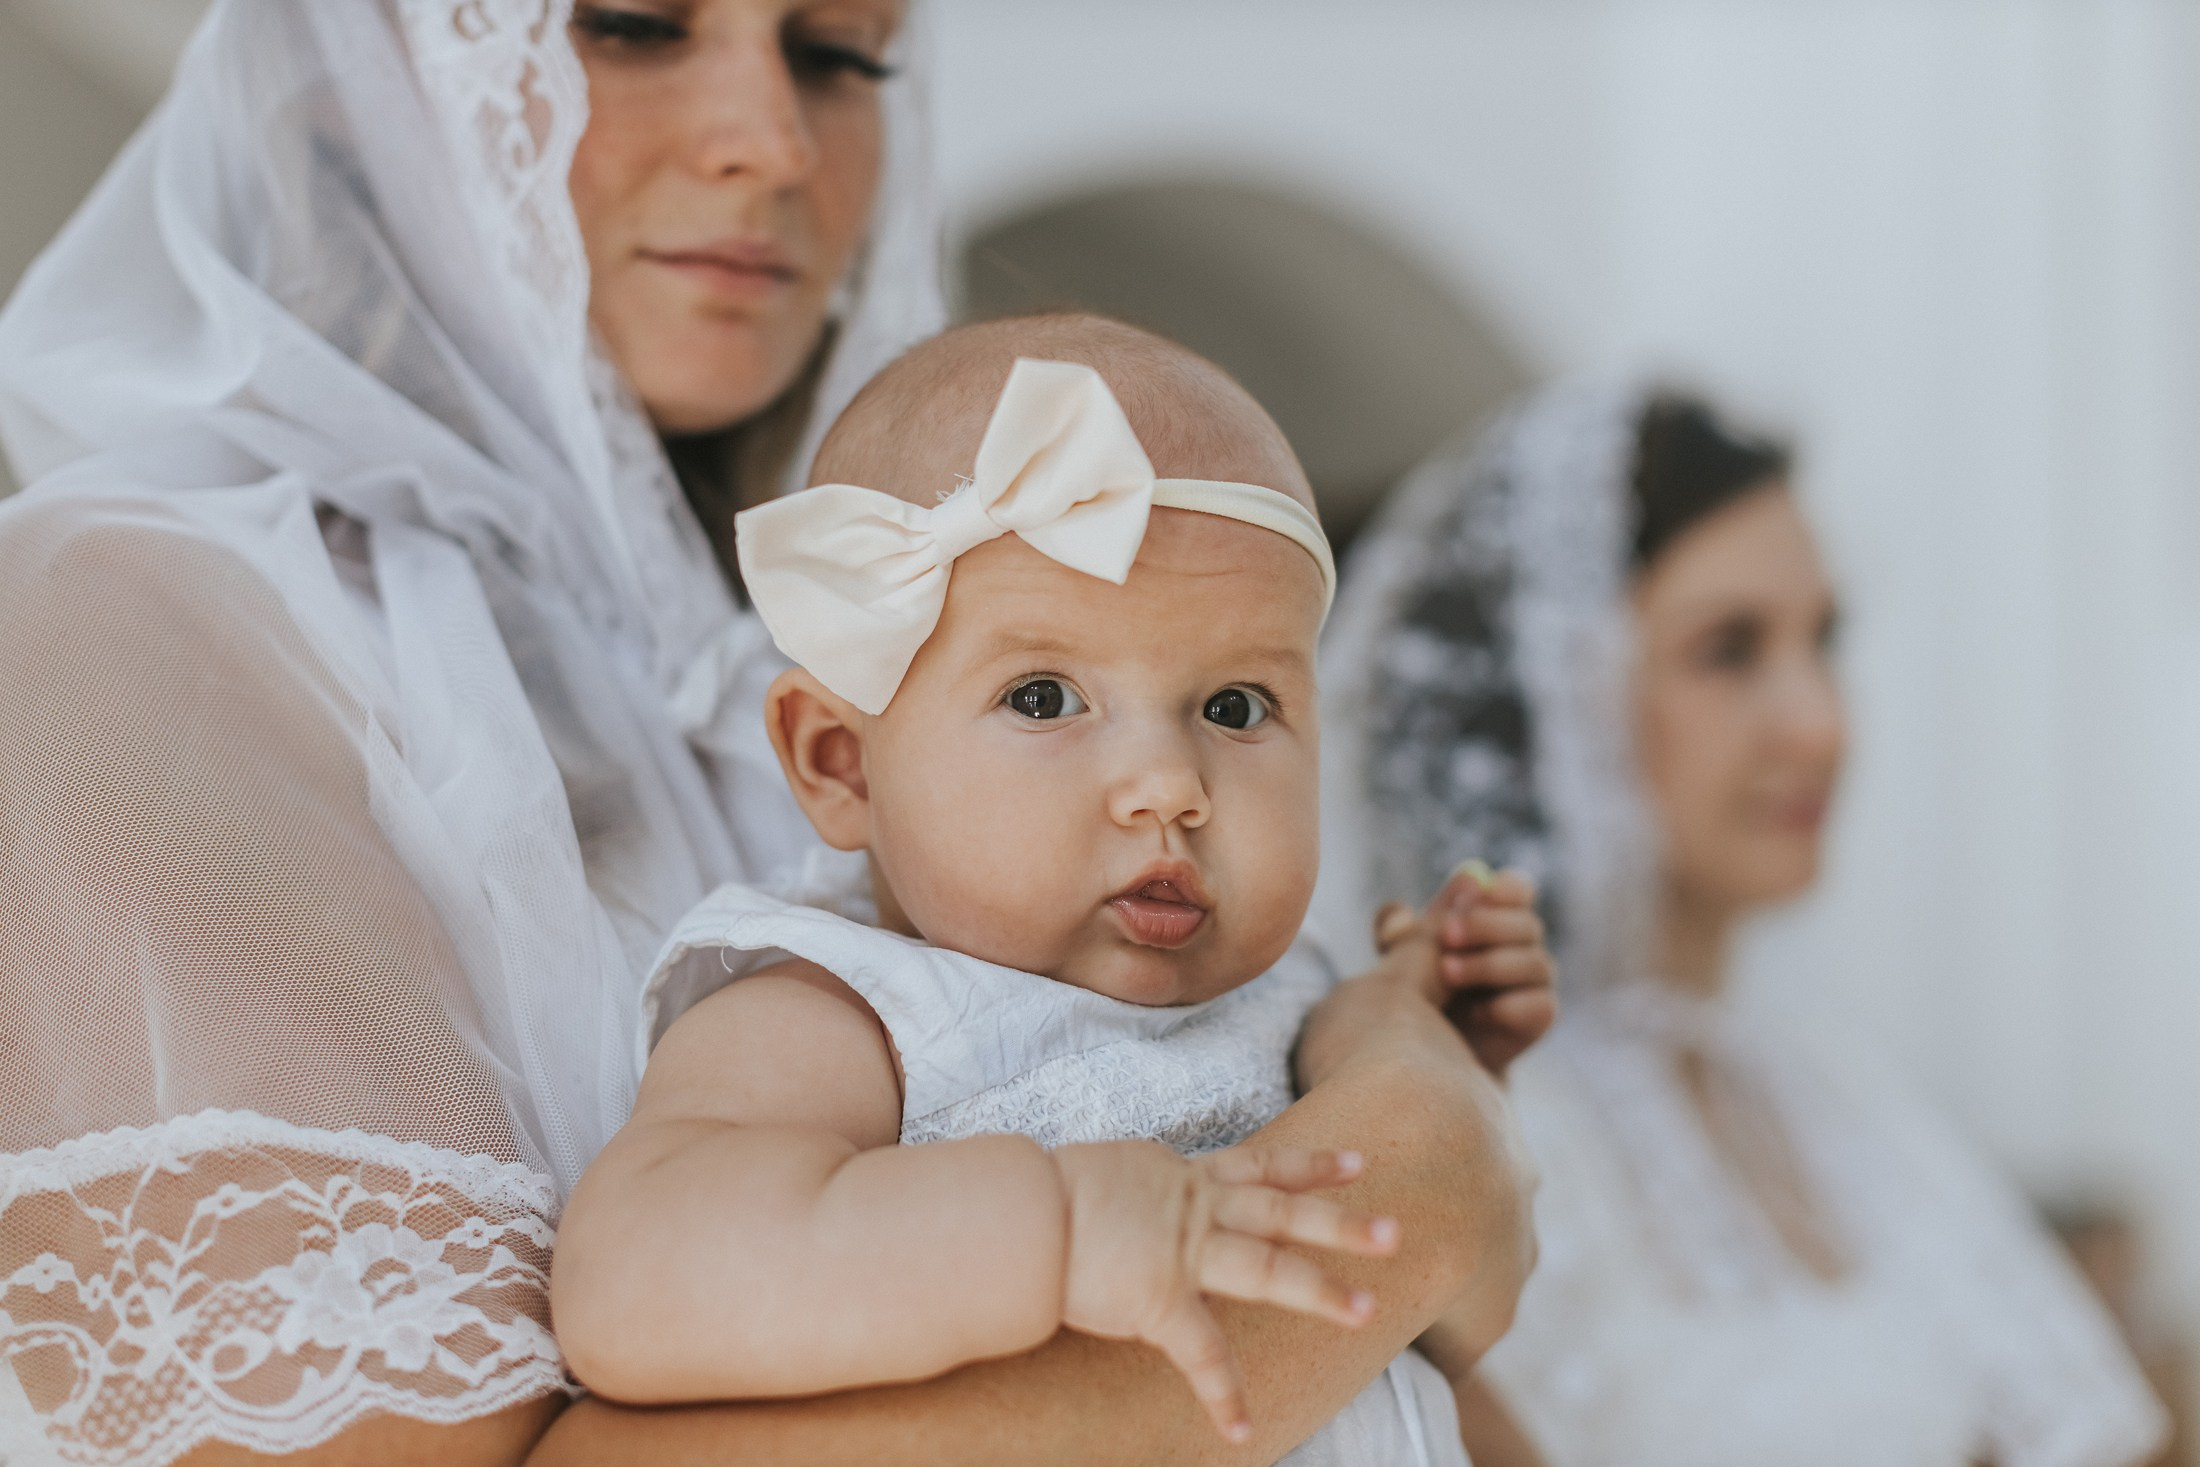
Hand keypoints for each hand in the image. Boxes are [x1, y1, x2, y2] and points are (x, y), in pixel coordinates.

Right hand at [1052, 1141, 1398, 1442]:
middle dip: (1341, 1223)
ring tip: (1369, 1310)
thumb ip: (1136, 1186)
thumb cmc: (1043, 1192)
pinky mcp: (1160, 1300)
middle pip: (1284, 1213)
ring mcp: (1183, 1253)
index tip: (1357, 1164)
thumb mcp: (1108, 1171)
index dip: (1310, 1165)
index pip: (1260, 1168)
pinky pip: (1202, 1355)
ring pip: (1268, 1268)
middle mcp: (1195, 1210)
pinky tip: (1242, 1427)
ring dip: (1321, 1289)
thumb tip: (1130, 1192)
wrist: (1021, 1215)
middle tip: (1396, 1232)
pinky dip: (1222, 1393)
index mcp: (1185, 1177)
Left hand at [1375, 863, 1555, 1078]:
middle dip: (1485, 926)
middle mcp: (1521, 947)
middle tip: (1447, 935)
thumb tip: (1402, 911)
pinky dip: (1506, 1007)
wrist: (1431, 1058)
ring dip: (1488, 965)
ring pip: (1535, 963)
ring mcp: (1534, 983)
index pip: (1517, 890)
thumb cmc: (1417, 995)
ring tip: (1446, 975)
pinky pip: (1541, 1005)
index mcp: (1493, 918)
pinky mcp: (1537, 1018)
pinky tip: (1476, 1015)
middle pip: (1527, 924)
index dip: (1506, 888)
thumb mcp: (1397, 960)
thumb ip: (1400, 932)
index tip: (1481, 891)